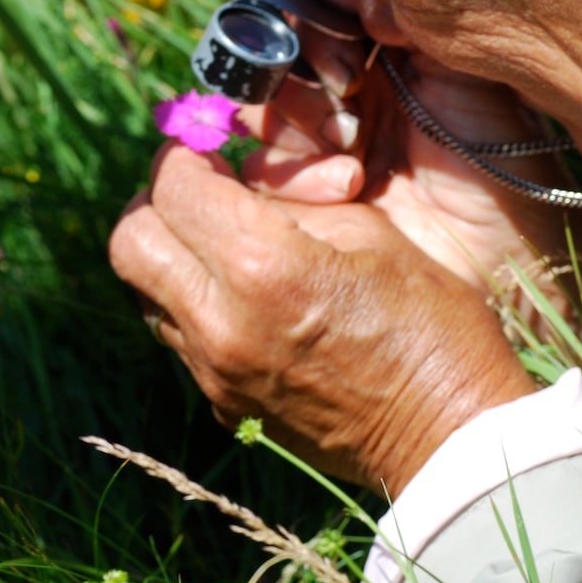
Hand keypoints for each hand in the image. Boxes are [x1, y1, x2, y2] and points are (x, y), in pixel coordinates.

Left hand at [108, 145, 536, 494]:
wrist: (451, 433)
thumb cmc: (430, 320)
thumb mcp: (368, 230)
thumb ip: (283, 200)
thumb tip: (228, 179)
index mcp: (263, 267)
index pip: (173, 188)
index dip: (182, 155)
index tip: (206, 149)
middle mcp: (220, 323)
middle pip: (130, 241)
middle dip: (154, 202)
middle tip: (196, 192)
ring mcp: (214, 370)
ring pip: (143, 290)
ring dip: (168, 254)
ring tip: (219, 243)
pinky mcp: (221, 403)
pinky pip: (176, 335)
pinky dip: (191, 302)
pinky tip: (241, 297)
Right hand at [242, 0, 581, 296]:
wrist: (510, 251)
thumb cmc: (500, 154)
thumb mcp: (457, 62)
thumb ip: (389, 8)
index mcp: (370, 55)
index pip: (303, 17)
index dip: (310, 25)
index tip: (350, 48)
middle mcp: (334, 97)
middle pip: (270, 64)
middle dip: (300, 78)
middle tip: (348, 96)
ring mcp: (312, 151)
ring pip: (258, 116)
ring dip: (297, 127)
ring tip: (354, 152)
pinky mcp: (299, 204)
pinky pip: (260, 174)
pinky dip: (296, 176)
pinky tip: (347, 186)